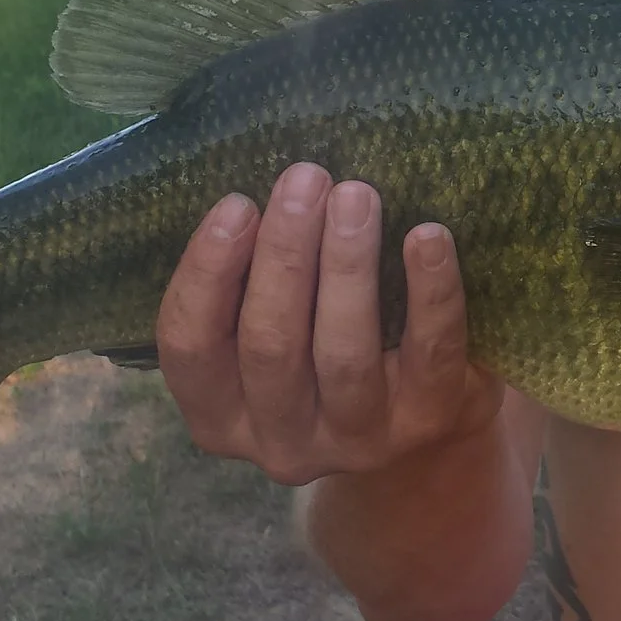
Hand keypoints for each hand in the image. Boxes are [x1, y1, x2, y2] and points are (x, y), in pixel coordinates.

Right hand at [157, 162, 503, 486]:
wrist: (428, 421)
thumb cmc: (328, 352)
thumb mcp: (275, 334)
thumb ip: (253, 284)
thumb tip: (265, 195)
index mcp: (221, 415)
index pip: (190, 348)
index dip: (207, 273)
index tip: (236, 204)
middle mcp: (281, 442)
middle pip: (269, 344)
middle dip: (285, 254)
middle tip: (306, 178)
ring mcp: (356, 442)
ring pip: (343, 354)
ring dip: (348, 265)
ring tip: (356, 196)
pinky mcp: (426, 422)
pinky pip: (429, 353)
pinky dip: (430, 291)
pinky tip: (428, 237)